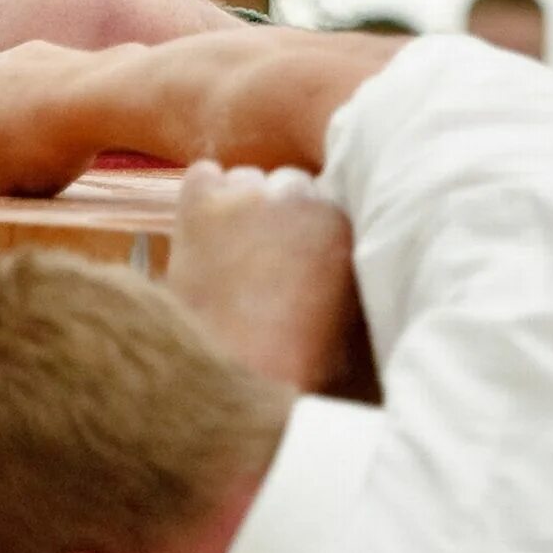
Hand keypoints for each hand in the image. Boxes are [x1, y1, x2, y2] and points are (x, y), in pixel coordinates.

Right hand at [0, 39, 98, 195]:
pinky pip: (27, 85)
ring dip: (9, 123)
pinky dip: (36, 104)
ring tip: (39, 144)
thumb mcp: (6, 185)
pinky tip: (60, 121)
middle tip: (10, 168)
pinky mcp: (37, 50)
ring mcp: (4, 58)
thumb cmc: (41, 149)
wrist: (96, 98)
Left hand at [163, 162, 370, 397]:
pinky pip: (203, 177)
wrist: (241, 375)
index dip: (306, 228)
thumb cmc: (298, 364)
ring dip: (239, 207)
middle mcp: (306, 200)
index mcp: (347, 226)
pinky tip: (200, 226)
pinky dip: (201, 195)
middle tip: (260, 255)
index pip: (326, 201)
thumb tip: (340, 268)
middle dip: (277, 214)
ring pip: (246, 180)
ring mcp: (254, 197)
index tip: (295, 253)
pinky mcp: (206, 205)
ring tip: (227, 250)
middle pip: (290, 185)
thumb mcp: (351, 319)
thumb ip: (352, 276)